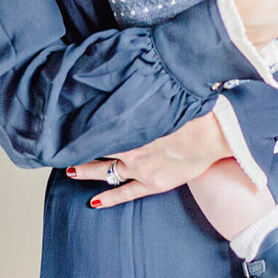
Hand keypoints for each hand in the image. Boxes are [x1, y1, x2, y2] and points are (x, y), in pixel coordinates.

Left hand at [68, 108, 231, 208]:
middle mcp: (131, 147)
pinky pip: (126, 193)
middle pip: (98, 148)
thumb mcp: (165, 96)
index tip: (73, 120)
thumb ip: (146, 94)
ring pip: (105, 171)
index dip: (85, 123)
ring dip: (87, 171)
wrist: (212, 135)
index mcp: (133, 124)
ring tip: (71, 171)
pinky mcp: (153, 183)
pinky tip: (94, 202)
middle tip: (64, 147)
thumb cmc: (195, 111)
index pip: (101, 123)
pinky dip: (110, 198)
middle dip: (81, 147)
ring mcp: (140, 168)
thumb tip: (135, 75)